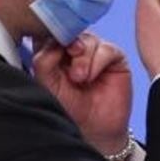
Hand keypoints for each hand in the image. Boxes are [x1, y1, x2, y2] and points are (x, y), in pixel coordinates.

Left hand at [33, 33, 132, 154]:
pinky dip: (97, 61)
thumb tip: (55, 40)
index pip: (52, 31)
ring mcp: (96, 53)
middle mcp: (75, 50)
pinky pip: (106, 49)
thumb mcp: (47, 84)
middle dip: (68, 43)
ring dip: (82, 57)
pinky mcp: (114, 59)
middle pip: (72, 30)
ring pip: (88, 39)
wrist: (92, 130)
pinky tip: (91, 78)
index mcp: (55, 52)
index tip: (48, 43)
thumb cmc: (67, 109)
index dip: (51, 33)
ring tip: (79, 78)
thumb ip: (44, 59)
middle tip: (67, 58)